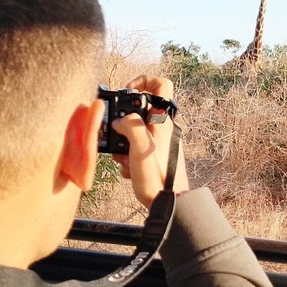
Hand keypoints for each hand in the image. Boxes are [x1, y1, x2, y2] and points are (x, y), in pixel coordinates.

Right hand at [111, 75, 188, 208]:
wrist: (169, 205)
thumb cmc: (158, 178)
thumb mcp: (139, 147)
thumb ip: (129, 125)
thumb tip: (119, 120)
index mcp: (163, 120)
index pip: (161, 84)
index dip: (144, 81)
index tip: (127, 91)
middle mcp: (164, 128)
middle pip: (141, 110)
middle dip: (124, 121)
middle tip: (117, 134)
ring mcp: (160, 143)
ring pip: (135, 131)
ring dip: (124, 143)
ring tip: (124, 158)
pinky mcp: (155, 156)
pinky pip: (136, 148)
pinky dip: (128, 156)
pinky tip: (129, 170)